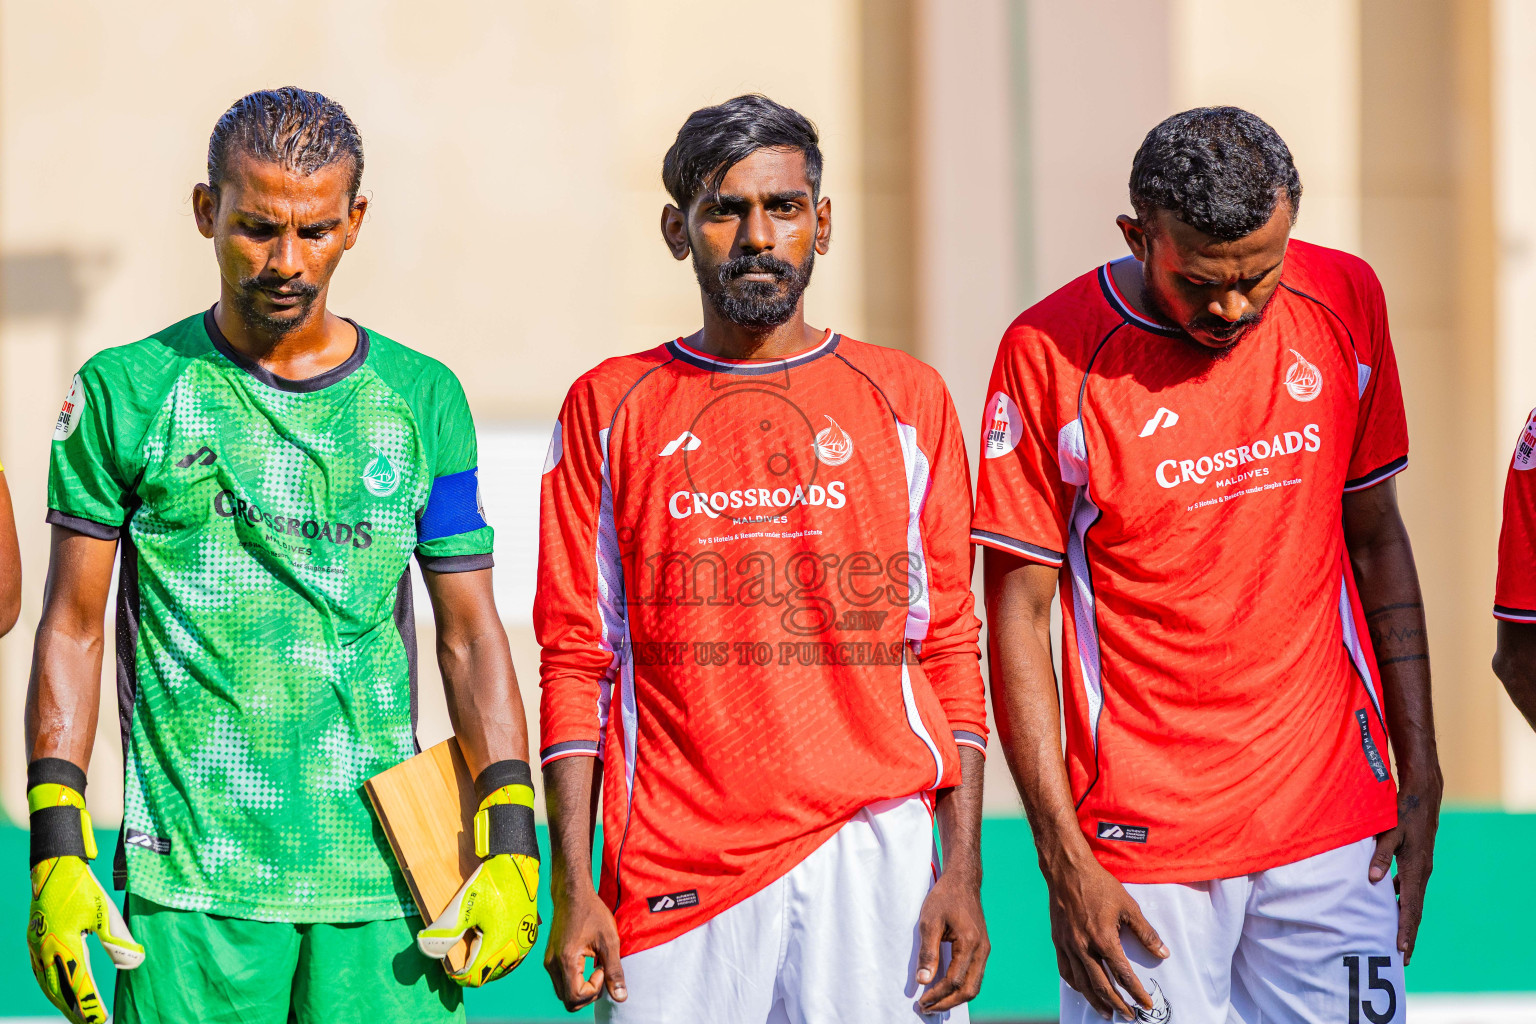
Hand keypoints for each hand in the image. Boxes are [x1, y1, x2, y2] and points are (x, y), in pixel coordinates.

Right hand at [27, 855, 144, 1023]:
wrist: (54, 867)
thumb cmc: (83, 887)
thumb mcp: (105, 912)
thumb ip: (118, 940)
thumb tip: (134, 963)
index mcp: (65, 944)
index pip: (78, 983)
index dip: (90, 1005)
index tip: (100, 1020)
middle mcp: (46, 949)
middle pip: (59, 990)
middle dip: (75, 1010)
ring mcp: (36, 946)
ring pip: (47, 984)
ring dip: (62, 1002)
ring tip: (76, 1015)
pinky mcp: (34, 941)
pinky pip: (40, 973)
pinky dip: (50, 988)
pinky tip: (58, 993)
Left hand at [418, 853, 539, 985]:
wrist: (517, 864)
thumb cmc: (490, 884)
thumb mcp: (464, 907)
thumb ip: (444, 930)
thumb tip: (424, 945)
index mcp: (499, 945)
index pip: (475, 977)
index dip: (458, 975)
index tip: (448, 965)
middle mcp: (516, 950)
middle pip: (487, 975)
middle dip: (471, 969)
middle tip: (460, 950)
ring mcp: (525, 944)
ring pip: (501, 968)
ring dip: (486, 963)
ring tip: (474, 944)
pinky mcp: (529, 936)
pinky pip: (512, 957)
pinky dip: (498, 956)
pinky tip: (489, 941)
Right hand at [544, 883, 625, 1010]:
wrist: (573, 893)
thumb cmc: (592, 912)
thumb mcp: (609, 941)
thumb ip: (614, 971)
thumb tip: (621, 998)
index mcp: (565, 961)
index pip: (576, 997)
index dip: (594, 989)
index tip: (602, 968)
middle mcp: (552, 964)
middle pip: (568, 1000)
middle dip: (588, 994)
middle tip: (601, 971)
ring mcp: (549, 962)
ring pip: (564, 993)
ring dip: (582, 988)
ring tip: (595, 966)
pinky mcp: (551, 958)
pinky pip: (561, 981)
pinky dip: (575, 980)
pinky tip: (587, 962)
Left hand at [914, 866, 988, 1011]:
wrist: (963, 881)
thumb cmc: (945, 898)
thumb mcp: (929, 922)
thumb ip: (927, 952)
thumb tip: (923, 980)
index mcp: (970, 943)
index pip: (954, 980)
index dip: (937, 994)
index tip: (922, 1001)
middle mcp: (982, 950)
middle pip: (969, 990)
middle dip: (947, 1002)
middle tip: (927, 1008)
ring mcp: (984, 950)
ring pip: (975, 985)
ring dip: (955, 998)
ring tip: (935, 1002)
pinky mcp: (982, 949)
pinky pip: (975, 976)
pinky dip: (961, 987)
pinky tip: (946, 989)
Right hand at [1045, 853, 1167, 1019]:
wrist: (1067, 871)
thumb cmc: (1099, 885)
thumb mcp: (1128, 906)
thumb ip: (1146, 932)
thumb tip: (1163, 953)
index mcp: (1104, 939)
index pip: (1123, 975)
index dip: (1137, 993)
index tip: (1146, 1004)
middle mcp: (1084, 947)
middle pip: (1102, 986)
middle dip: (1118, 1004)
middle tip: (1129, 1016)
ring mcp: (1068, 945)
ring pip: (1082, 983)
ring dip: (1096, 1001)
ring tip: (1106, 1012)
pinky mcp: (1058, 941)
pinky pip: (1065, 970)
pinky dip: (1075, 984)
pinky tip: (1083, 989)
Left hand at [1370, 772, 1441, 964]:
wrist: (1422, 797)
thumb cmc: (1403, 813)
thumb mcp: (1389, 832)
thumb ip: (1380, 856)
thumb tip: (1372, 879)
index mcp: (1415, 870)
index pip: (1410, 908)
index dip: (1405, 930)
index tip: (1401, 950)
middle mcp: (1421, 873)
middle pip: (1414, 910)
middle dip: (1408, 934)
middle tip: (1402, 959)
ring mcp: (1421, 868)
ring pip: (1412, 900)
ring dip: (1404, 919)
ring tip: (1395, 938)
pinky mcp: (1417, 862)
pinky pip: (1410, 888)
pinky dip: (1401, 901)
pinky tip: (1389, 904)